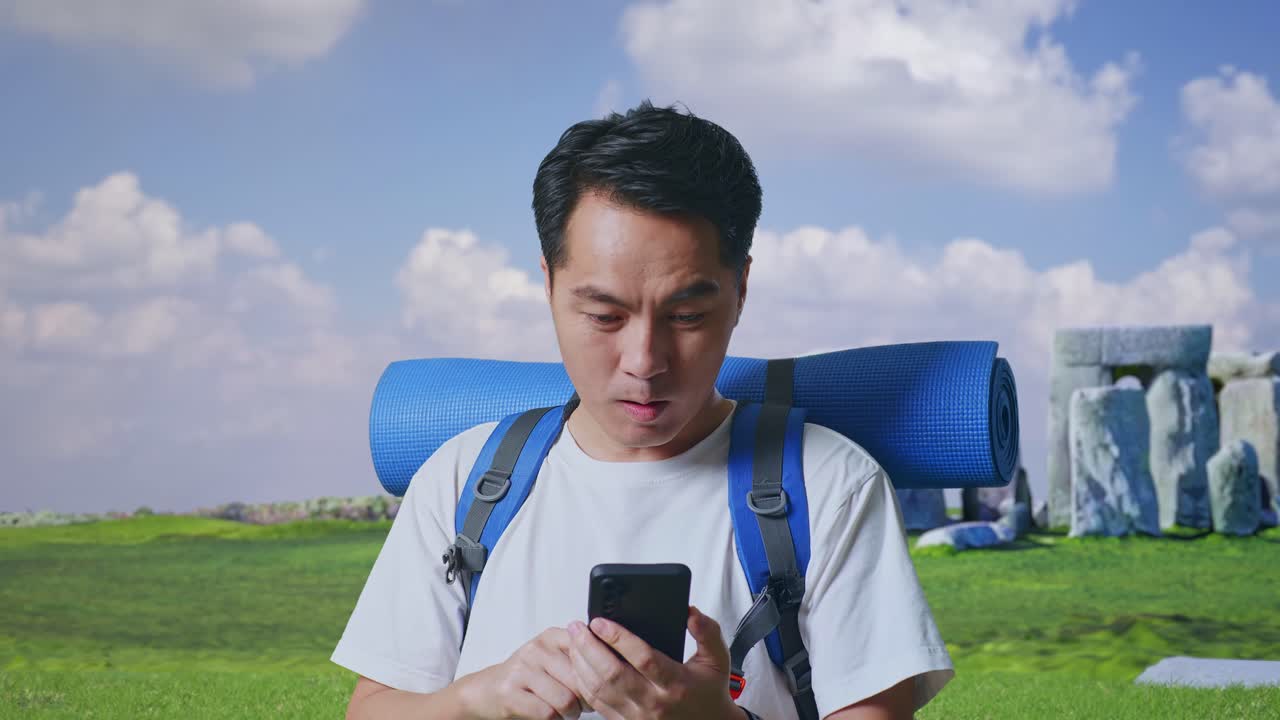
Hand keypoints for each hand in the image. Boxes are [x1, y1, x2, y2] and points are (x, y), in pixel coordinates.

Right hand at [457, 626, 590, 719]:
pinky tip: (551, 715)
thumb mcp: (552, 658)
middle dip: (587, 699)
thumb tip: (611, 667)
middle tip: (584, 704)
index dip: (599, 673)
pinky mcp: (511, 692)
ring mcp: (522, 669)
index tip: (601, 684)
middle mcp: (537, 649)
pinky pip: (547, 713)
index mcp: (552, 636)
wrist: (487, 690)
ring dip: (571, 713)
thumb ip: (577, 656)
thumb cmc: (527, 676)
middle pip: (580, 679)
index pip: (587, 650)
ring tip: (567, 711)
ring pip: (566, 699)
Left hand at [566, 605, 739, 719]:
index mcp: (676, 683)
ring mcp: (638, 716)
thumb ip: (708, 631)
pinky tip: (579, 665)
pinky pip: (598, 704)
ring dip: (582, 664)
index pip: (643, 658)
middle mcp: (654, 702)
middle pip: (612, 674)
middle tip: (578, 627)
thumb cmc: (710, 692)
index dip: (618, 638)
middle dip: (589, 647)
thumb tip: (690, 612)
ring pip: (600, 690)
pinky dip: (584, 683)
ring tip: (575, 641)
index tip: (600, 621)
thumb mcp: (717, 659)